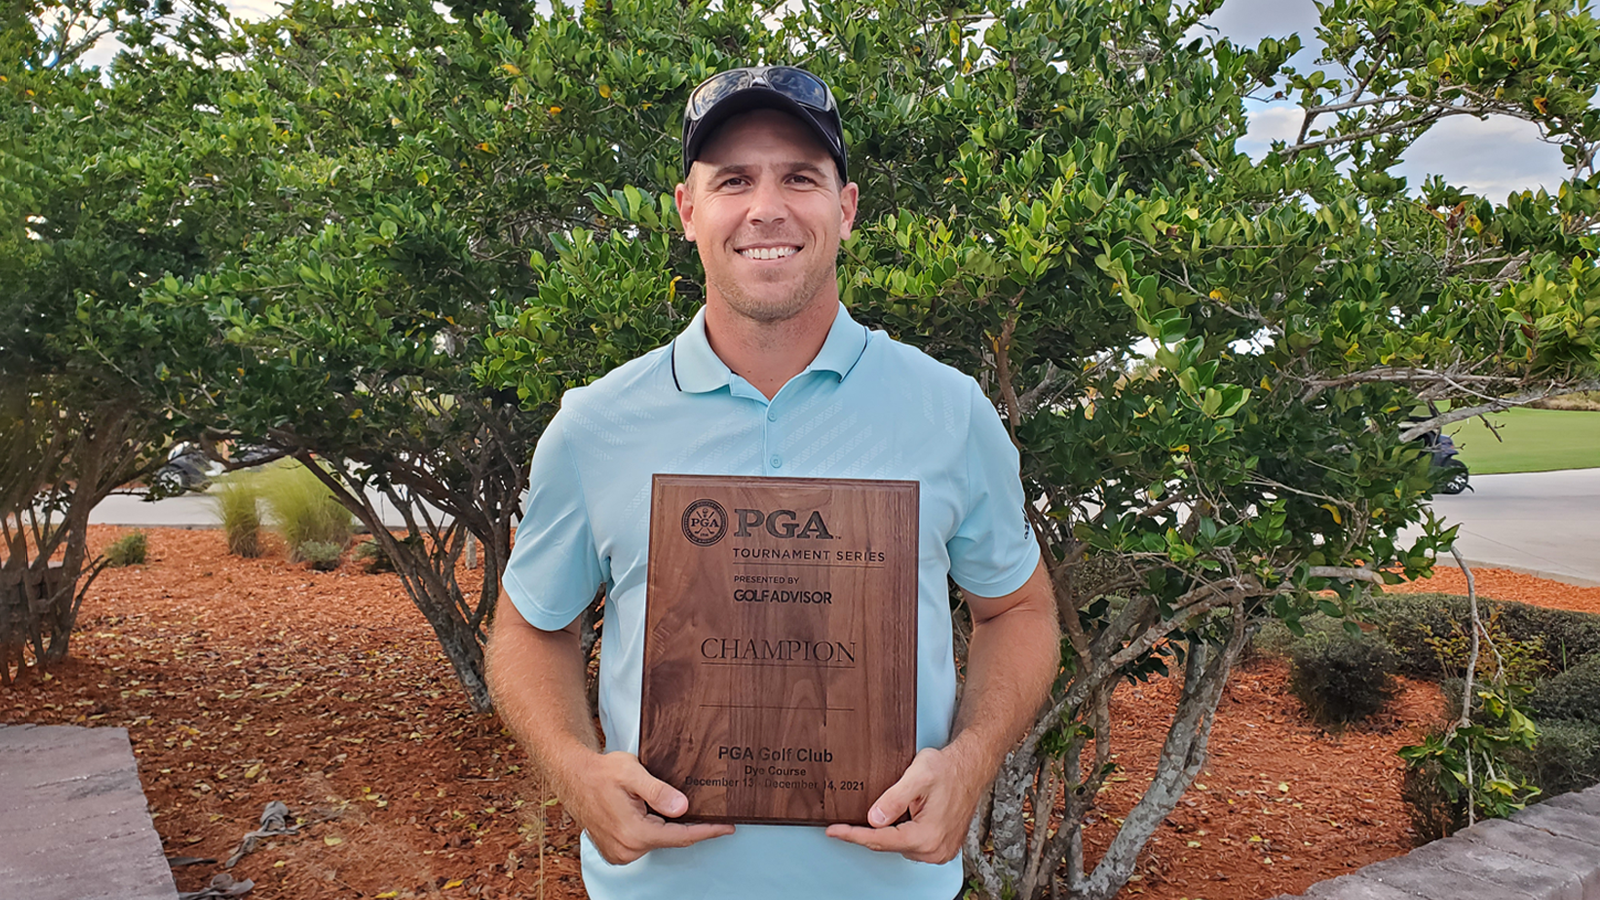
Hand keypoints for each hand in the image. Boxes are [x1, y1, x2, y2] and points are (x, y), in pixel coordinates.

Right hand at [561, 751, 734, 864]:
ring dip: (668, 826)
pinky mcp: (616, 852)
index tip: (727, 827)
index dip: (707, 831)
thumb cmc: (601, 772)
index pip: (681, 836)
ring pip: (658, 841)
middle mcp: (627, 849)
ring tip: (672, 804)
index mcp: (634, 832)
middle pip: (671, 839)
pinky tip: (654, 813)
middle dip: (690, 825)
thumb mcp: (632, 772)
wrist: (574, 777)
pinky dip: (654, 830)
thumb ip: (659, 791)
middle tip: (710, 810)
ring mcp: (620, 853)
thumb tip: (683, 806)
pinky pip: (645, 843)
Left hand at [824, 745, 980, 863]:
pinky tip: (902, 817)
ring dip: (888, 831)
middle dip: (868, 832)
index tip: (833, 831)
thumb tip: (874, 819)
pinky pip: (911, 845)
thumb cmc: (948, 769)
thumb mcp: (918, 776)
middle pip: (887, 845)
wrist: (970, 769)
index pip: (880, 840)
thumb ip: (894, 799)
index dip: (853, 835)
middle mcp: (934, 849)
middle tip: (849, 818)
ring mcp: (939, 851)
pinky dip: (901, 833)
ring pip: (898, 846)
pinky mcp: (941, 848)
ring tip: (891, 808)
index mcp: (927, 835)